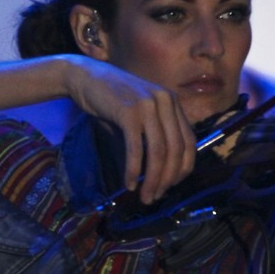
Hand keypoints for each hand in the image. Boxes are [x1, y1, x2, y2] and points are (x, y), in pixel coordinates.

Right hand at [64, 56, 195, 203]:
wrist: (85, 77)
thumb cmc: (111, 100)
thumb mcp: (139, 115)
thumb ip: (153, 136)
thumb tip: (160, 174)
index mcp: (172, 102)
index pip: (189, 141)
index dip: (183, 168)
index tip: (171, 185)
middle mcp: (165, 101)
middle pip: (175, 150)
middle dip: (167, 179)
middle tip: (155, 196)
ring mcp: (148, 105)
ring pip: (158, 152)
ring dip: (152, 180)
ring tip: (145, 196)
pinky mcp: (129, 112)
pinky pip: (136, 149)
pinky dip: (134, 170)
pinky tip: (129, 184)